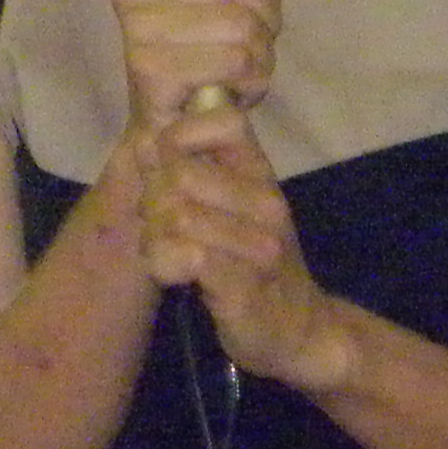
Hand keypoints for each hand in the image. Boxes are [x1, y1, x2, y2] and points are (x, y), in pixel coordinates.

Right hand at [111, 0, 329, 124]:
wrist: (178, 122)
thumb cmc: (213, 49)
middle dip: (265, 15)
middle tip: (252, 39)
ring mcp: (137, 28)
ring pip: (240, 22)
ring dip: (260, 51)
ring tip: (241, 65)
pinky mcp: (150, 68)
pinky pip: (235, 59)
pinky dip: (251, 78)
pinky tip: (232, 86)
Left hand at [136, 101, 352, 389]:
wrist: (298, 328)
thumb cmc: (254, 263)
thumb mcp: (232, 206)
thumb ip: (195, 169)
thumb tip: (149, 135)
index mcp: (261, 174)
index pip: (223, 120)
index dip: (180, 136)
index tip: (169, 168)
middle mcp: (267, 201)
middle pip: (179, 172)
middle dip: (153, 200)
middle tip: (160, 224)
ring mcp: (260, 244)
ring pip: (176, 215)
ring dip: (155, 238)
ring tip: (167, 251)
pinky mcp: (245, 285)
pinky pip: (184, 257)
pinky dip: (164, 264)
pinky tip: (174, 275)